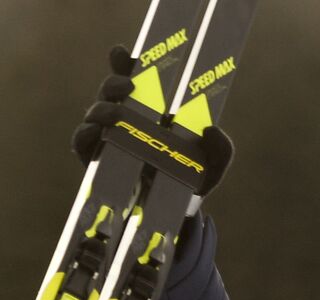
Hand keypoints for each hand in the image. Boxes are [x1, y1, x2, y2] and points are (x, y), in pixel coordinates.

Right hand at [70, 45, 234, 197]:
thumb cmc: (193, 179)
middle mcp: (127, 118)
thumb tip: (212, 129)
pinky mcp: (97, 159)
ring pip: (96, 112)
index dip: (126, 64)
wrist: (178, 212)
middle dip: (115, 82)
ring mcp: (109, 137)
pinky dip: (85, 133)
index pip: (136, 80)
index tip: (124, 53)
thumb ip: (222, 148)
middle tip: (128, 84)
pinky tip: (94, 131)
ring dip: (103, 107)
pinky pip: (83, 141)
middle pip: (112, 91)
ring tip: (115, 112)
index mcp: (153, 111)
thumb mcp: (215, 163)